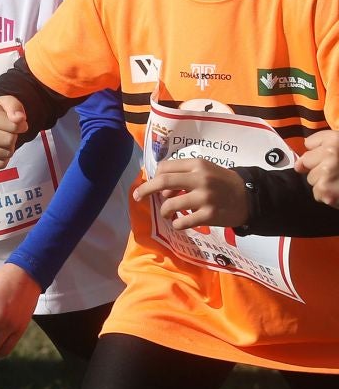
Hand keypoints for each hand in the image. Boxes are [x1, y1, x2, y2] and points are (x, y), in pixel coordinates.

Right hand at [0, 96, 29, 168]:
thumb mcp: (7, 102)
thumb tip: (19, 119)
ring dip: (9, 148)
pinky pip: (0, 165)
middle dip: (14, 137)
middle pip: (9, 141)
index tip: (15, 122)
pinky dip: (4, 159)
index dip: (21, 125)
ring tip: (2, 140)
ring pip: (5, 154)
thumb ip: (15, 107)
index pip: (14, 126)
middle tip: (7, 132)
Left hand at [132, 157, 249, 230]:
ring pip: (170, 205)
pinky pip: (182, 222)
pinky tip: (180, 222)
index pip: (165, 167)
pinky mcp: (209, 215)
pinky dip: (176, 224)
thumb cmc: (223, 182)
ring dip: (164, 211)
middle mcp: (200, 179)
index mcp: (198, 165)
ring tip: (168, 214)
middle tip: (137, 196)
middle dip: (145, 190)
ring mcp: (205, 198)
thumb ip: (183, 174)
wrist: (251, 197)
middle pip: (162, 182)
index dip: (154, 176)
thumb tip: (160, 188)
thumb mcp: (206, 170)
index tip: (152, 184)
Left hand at [298, 129, 338, 207]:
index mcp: (336, 141)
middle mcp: (331, 154)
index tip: (335, 157)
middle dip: (319, 167)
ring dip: (324, 182)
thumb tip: (298, 165)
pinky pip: (316, 193)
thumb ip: (321, 146)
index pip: (309, 144)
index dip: (321, 152)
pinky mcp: (325, 190)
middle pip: (306, 162)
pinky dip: (327, 195)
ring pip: (311, 178)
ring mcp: (327, 172)